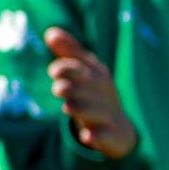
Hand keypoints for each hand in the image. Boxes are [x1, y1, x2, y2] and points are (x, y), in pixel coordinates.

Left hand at [44, 28, 137, 159]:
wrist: (118, 129)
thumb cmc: (94, 93)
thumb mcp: (85, 71)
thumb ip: (68, 52)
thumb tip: (50, 32)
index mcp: (96, 75)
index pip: (82, 68)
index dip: (67, 68)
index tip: (53, 72)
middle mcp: (102, 93)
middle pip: (88, 88)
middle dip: (73, 86)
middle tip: (57, 89)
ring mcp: (107, 114)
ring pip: (95, 111)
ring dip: (81, 108)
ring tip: (66, 108)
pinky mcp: (110, 135)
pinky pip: (105, 136)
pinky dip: (97, 136)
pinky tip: (87, 136)